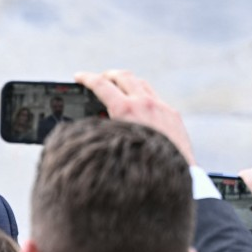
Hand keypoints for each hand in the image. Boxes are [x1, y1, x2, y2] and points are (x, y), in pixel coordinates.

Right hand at [75, 70, 195, 164]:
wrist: (172, 177)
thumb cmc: (139, 167)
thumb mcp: (113, 145)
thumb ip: (103, 128)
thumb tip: (94, 120)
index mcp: (126, 109)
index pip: (101, 85)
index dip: (86, 78)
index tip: (78, 77)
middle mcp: (145, 103)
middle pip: (123, 76)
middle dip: (107, 75)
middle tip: (99, 79)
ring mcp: (161, 107)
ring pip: (141, 83)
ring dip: (126, 82)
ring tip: (118, 89)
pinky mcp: (173, 115)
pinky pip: (156, 98)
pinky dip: (143, 96)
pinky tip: (139, 107)